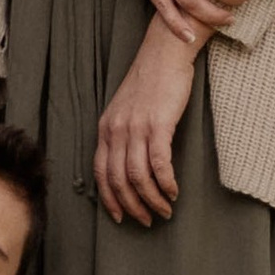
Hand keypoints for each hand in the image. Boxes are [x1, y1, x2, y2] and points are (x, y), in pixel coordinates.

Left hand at [95, 22, 195, 227]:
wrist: (165, 54)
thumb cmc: (150, 81)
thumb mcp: (126, 109)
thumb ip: (123, 133)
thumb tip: (129, 164)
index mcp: (106, 128)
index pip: (101, 173)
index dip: (110, 199)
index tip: (120, 217)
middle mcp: (116, 130)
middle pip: (118, 180)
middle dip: (132, 206)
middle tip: (147, 220)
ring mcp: (136, 127)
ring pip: (138, 176)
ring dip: (151, 199)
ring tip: (164, 210)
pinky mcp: (159, 124)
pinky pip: (159, 163)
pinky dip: (165, 183)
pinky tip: (173, 192)